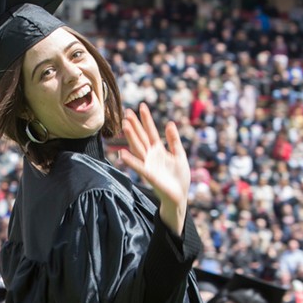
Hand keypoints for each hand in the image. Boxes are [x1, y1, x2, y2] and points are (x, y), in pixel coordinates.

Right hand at [120, 103, 189, 235]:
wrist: (179, 196)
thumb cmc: (179, 178)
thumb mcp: (180, 155)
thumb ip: (174, 141)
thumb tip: (170, 123)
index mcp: (159, 150)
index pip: (151, 132)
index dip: (146, 119)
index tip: (142, 106)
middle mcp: (151, 156)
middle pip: (141, 137)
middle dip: (135, 125)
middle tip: (127, 111)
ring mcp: (149, 165)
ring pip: (138, 148)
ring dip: (131, 138)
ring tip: (125, 125)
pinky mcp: (149, 175)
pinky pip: (139, 166)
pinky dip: (131, 161)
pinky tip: (122, 153)